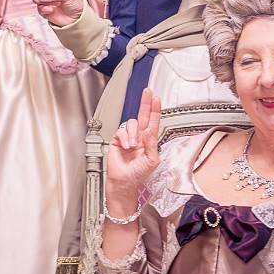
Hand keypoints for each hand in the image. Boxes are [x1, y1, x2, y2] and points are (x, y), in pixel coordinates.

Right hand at [105, 89, 162, 207]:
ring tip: (133, 146)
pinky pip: (121, 131)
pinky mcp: (117, 139)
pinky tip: (126, 146)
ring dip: (133, 134)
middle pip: (142, 115)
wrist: (125, 181)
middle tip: (147, 92)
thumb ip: (152, 144)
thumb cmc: (139, 174)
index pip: (153, 121)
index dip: (155, 110)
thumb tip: (149, 130)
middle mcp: (139, 136)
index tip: (156, 98)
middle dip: (145, 103)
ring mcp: (128, 137)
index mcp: (149, 140)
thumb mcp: (152, 160)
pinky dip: (124, 138)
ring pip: (131, 123)